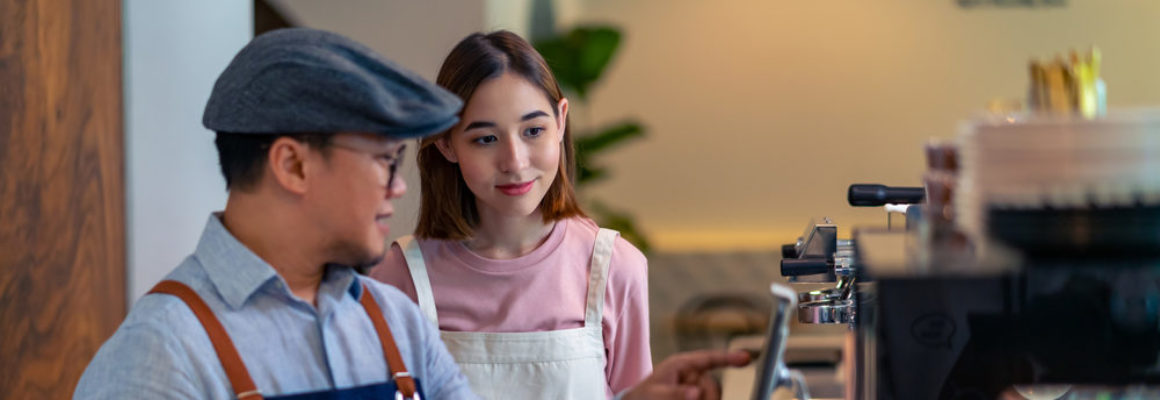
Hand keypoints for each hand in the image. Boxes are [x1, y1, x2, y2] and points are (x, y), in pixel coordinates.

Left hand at [622, 350, 751, 399]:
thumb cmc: (642, 396)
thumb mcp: (654, 393)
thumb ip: (675, 393)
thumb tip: (696, 393)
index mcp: (682, 364)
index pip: (709, 358)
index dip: (729, 357)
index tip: (747, 358)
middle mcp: (692, 375)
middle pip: (713, 386)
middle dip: (708, 397)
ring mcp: (695, 387)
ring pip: (712, 396)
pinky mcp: (697, 397)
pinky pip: (708, 399)